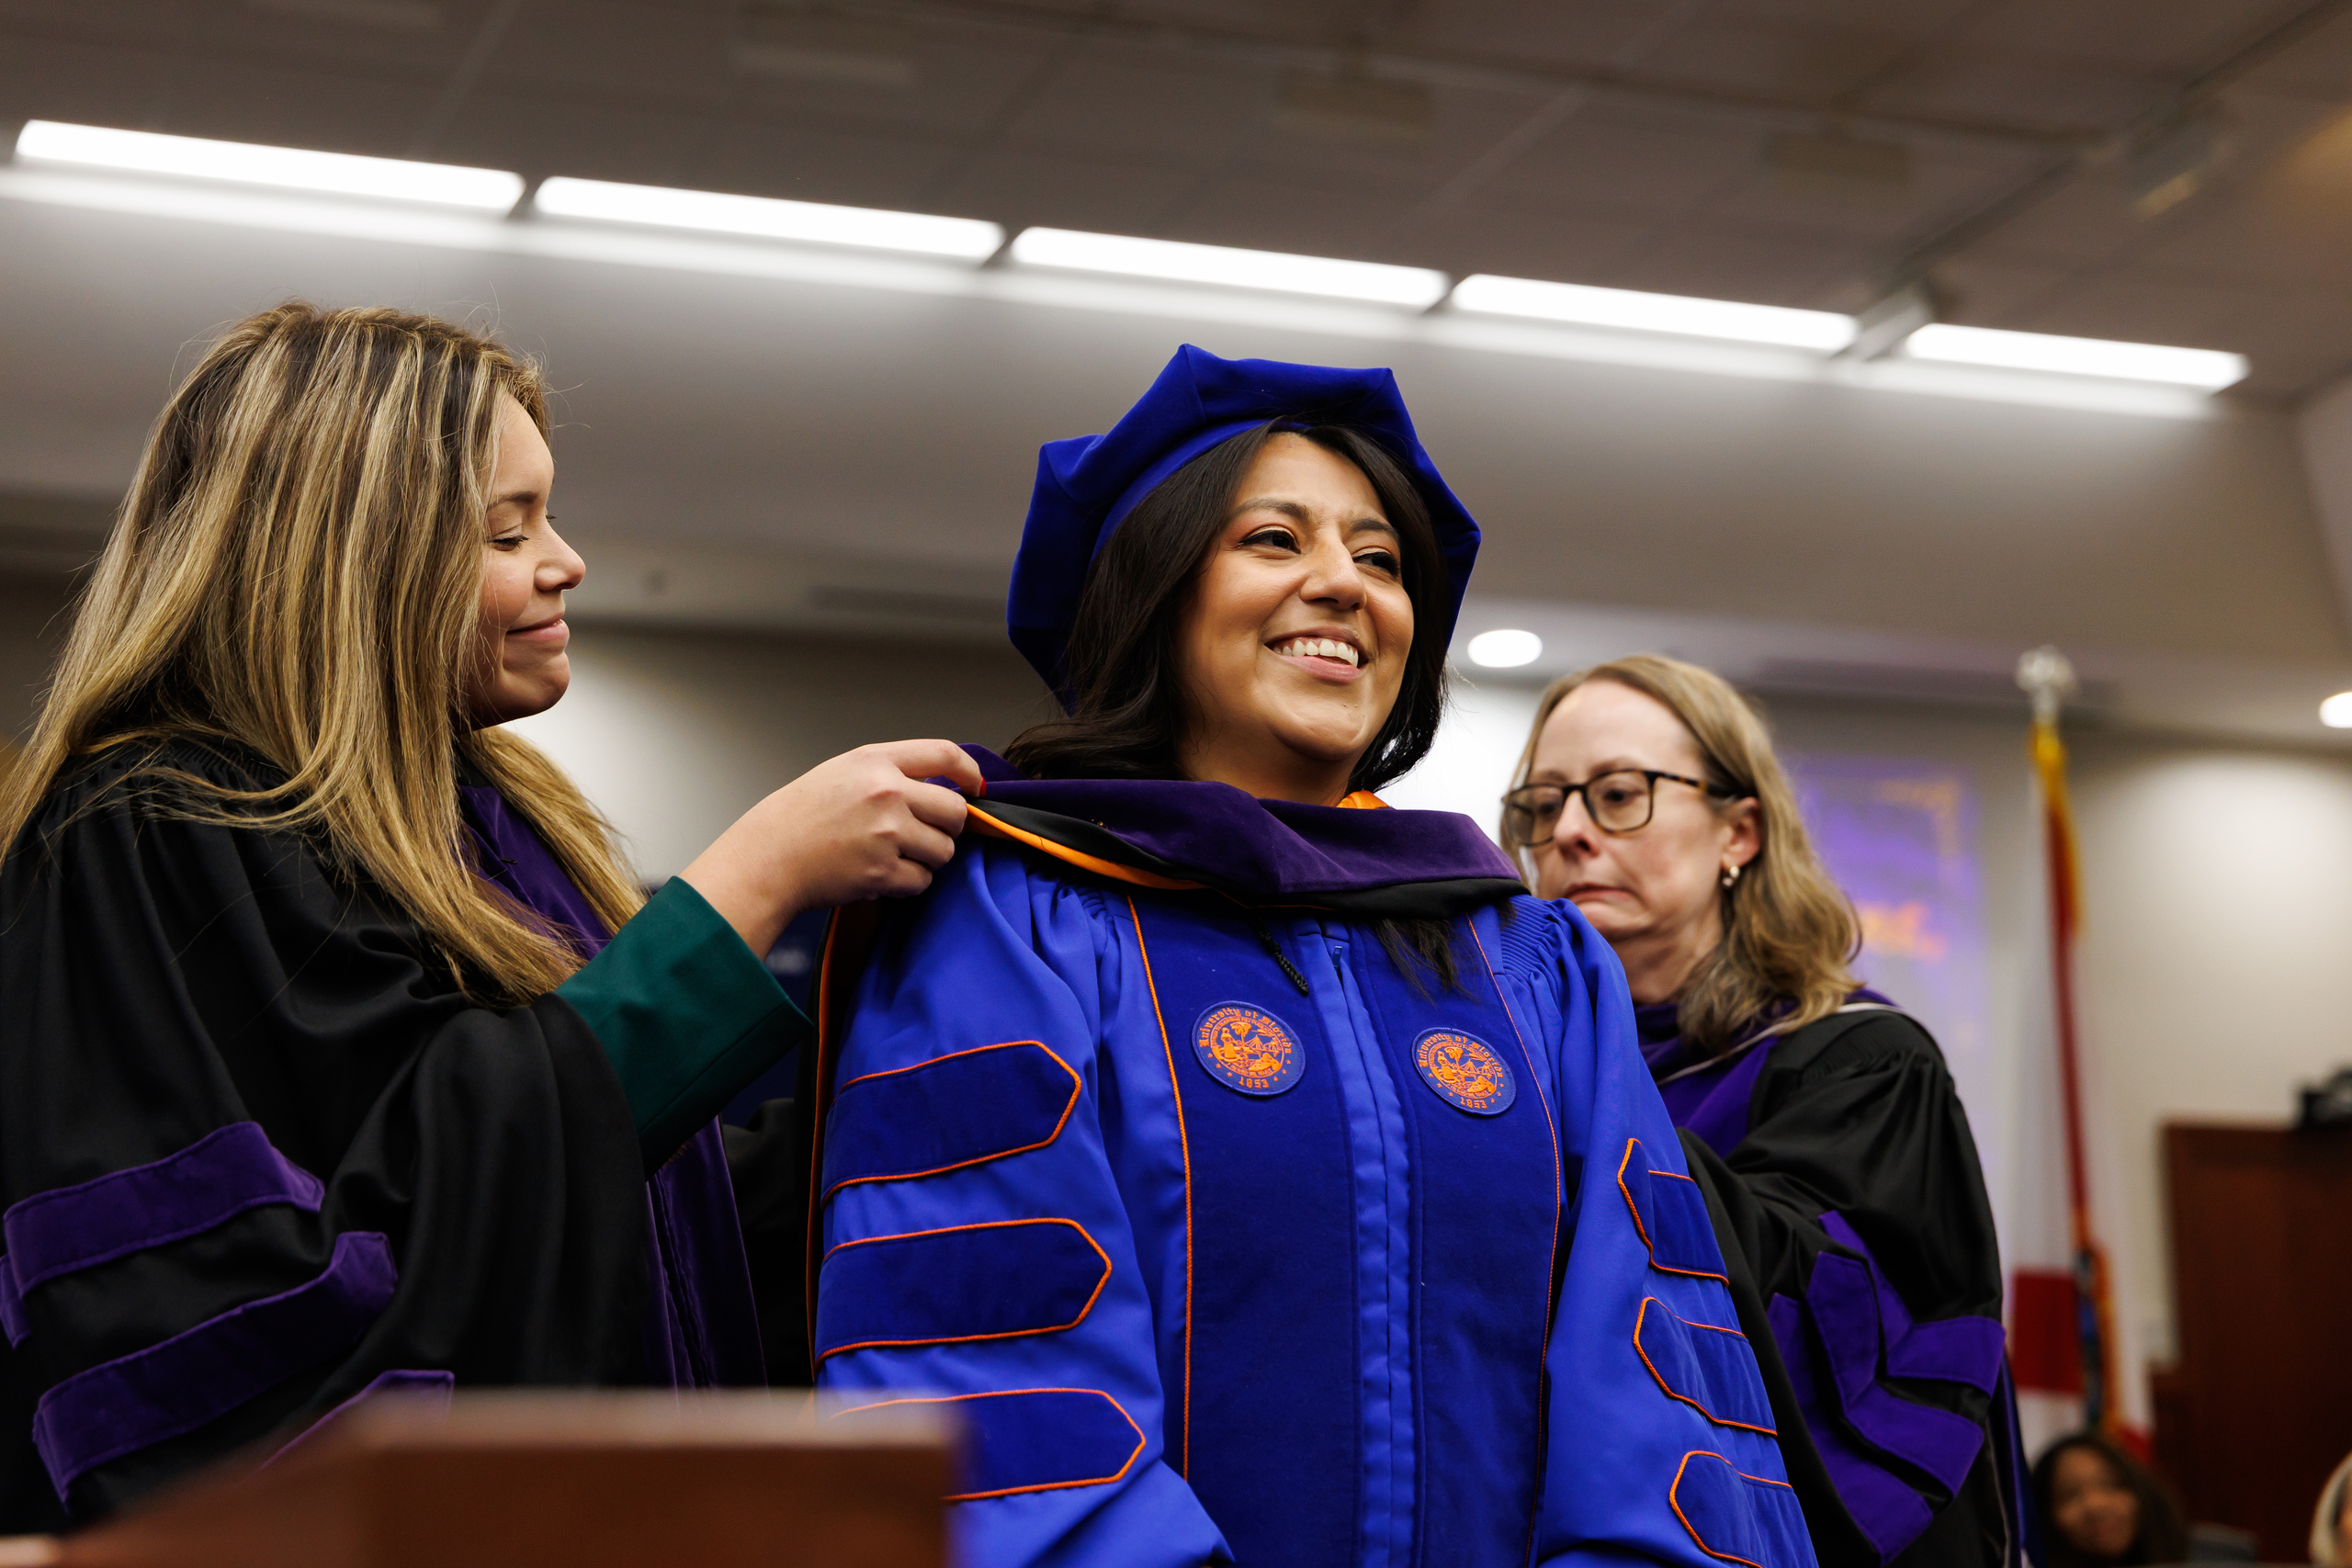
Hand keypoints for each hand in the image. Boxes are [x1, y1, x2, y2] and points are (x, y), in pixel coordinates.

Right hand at [675, 739, 982, 958]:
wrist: (766, 857)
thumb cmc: (800, 817)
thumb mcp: (842, 774)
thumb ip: (890, 775)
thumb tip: (941, 791)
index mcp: (875, 761)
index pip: (944, 754)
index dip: (968, 772)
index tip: (975, 786)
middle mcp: (886, 793)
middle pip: (956, 812)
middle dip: (949, 828)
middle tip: (928, 835)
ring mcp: (886, 833)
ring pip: (944, 851)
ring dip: (926, 858)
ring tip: (892, 856)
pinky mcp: (882, 871)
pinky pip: (922, 880)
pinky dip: (906, 883)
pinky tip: (879, 875)